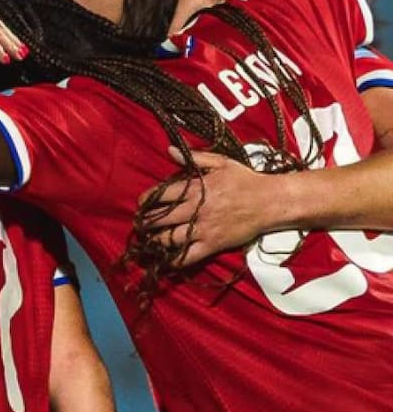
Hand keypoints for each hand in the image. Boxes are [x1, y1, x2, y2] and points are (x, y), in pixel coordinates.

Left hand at [137, 147, 275, 265]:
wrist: (270, 201)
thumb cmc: (246, 180)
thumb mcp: (222, 162)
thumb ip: (195, 157)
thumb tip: (170, 150)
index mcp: (196, 189)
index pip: (160, 194)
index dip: (146, 200)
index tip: (141, 203)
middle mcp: (195, 210)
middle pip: (159, 219)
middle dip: (145, 222)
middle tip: (140, 224)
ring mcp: (202, 229)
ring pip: (168, 239)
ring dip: (155, 241)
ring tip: (149, 240)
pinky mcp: (212, 244)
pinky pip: (187, 257)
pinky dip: (174, 261)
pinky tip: (165, 261)